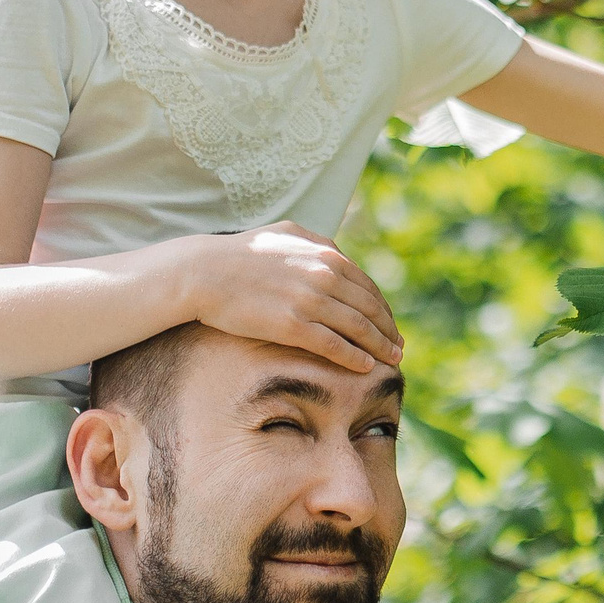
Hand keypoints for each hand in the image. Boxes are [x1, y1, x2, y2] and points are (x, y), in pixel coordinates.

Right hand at [186, 222, 403, 373]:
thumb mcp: (285, 236)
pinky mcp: (293, 325)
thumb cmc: (240, 255)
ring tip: (392, 360)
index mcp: (324, 253)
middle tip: (399, 347)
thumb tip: (338, 253)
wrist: (204, 273)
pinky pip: (334, 345)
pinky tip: (365, 367)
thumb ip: (316, 244)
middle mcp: (323, 274)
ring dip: (380, 346)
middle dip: (388, 330)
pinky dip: (354, 357)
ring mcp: (309, 300)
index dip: (383, 308)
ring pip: (358, 328)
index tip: (391, 324)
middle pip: (370, 307)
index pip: (367, 285)